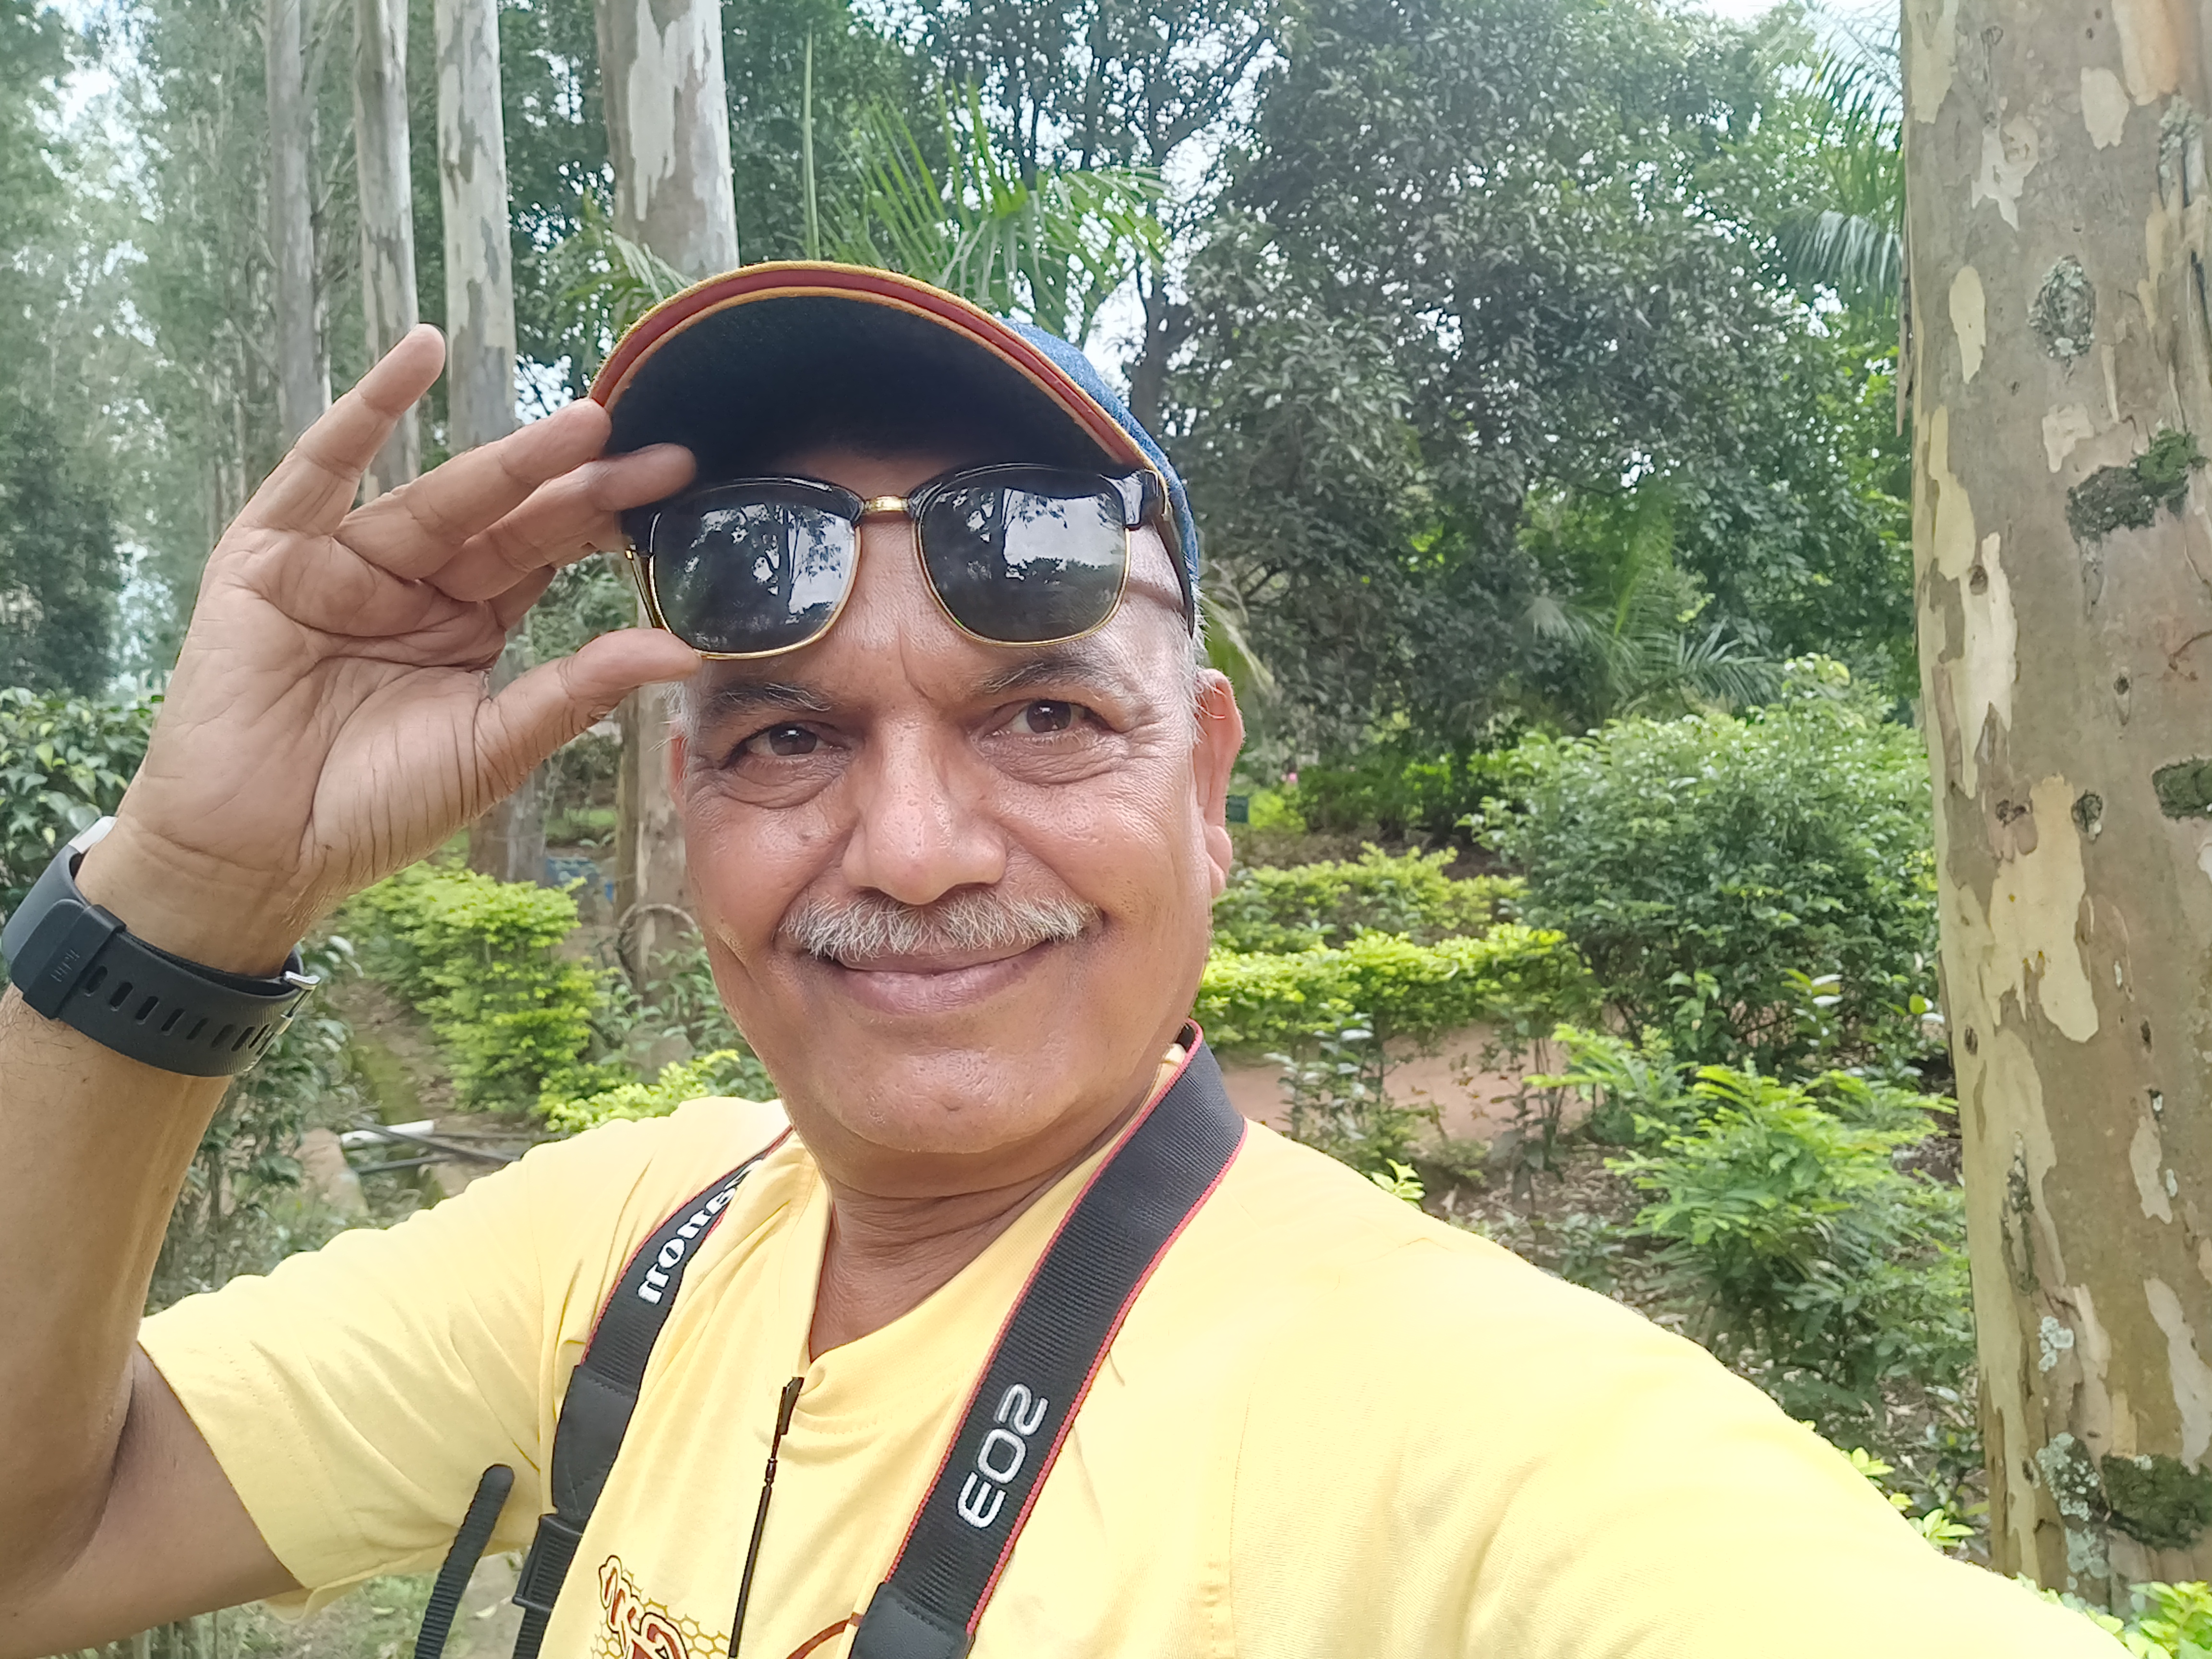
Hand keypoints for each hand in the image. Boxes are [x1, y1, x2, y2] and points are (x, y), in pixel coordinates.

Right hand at [74, 327, 699, 971]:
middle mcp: (413, 583)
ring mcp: (343, 562)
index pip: (547, 556)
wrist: (258, 854)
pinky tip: (417, 354)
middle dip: (580, 485)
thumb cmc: (375, 809)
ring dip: (510, 458)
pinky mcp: (271, 553)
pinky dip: (365, 411)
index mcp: (467, 623)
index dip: (606, 523)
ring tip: (584, 423)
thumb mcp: (493, 747)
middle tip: (658, 453)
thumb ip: (578, 690)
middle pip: (508, 521)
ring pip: (438, 496)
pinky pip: (321, 469)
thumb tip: (684, 652)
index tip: (678, 488)